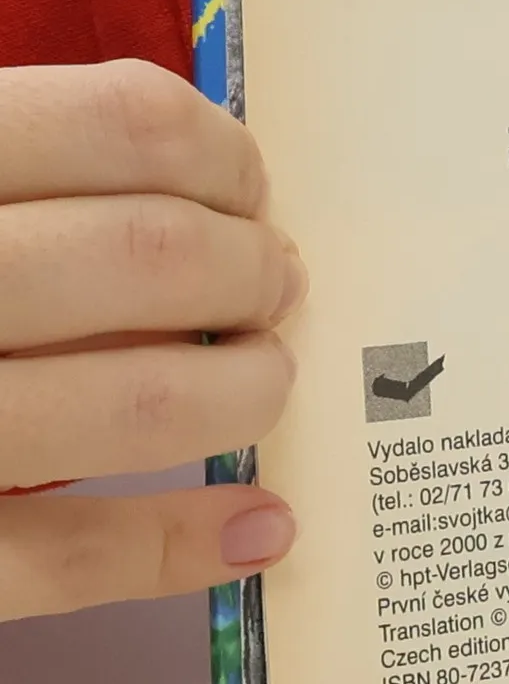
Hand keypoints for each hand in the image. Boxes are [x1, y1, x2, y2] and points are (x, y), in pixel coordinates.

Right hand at [0, 62, 302, 621]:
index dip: (218, 155)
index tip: (246, 183)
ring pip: (136, 404)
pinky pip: (62, 558)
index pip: (116, 125)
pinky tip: (261, 525)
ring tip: (264, 378)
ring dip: (243, 391)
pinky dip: (183, 547)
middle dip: (249, 272)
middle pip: (151, 259)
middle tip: (272, 282)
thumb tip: (161, 149)